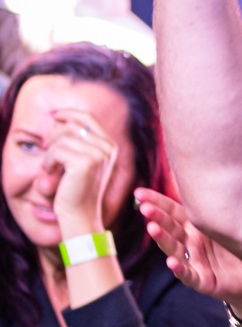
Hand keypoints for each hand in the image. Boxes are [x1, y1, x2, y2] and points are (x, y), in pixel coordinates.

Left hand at [43, 110, 119, 237]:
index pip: (88, 117)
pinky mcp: (86, 163)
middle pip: (72, 125)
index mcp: (110, 145)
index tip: (53, 115)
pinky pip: (57, 150)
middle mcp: (108, 147)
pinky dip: (48, 161)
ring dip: (50, 151)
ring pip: (62, 137)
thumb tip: (59, 118)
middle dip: (53, 135)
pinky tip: (51, 172)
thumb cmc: (75, 188)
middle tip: (46, 150)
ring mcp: (99, 154)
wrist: (80, 214)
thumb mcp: (80, 160)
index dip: (68, 112)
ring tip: (51, 166)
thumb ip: (78, 140)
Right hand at [134, 186, 241, 316]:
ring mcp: (194, 262)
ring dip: (163, 240)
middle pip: (170, 229)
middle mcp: (190, 244)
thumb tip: (214, 175)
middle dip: (157, 218)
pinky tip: (171, 262)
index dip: (156, 203)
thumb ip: (217, 206)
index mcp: (194, 227)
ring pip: (175, 250)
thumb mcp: (229, 223)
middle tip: (145, 208)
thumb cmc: (238, 247)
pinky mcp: (203, 281)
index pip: (172, 212)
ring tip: (152, 229)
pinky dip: (180, 269)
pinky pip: (189, 275)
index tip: (139, 193)